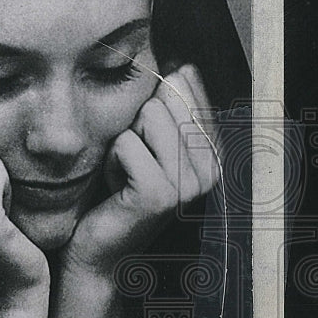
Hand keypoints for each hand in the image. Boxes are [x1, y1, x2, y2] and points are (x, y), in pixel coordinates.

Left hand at [60, 63, 217, 276]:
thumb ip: (170, 107)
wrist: (101, 251)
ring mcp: (190, 183)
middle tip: (134, 164)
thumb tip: (182, 66)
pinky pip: (125, 142)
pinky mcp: (161, 193)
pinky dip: (112, 161)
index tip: (149, 146)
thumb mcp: (150, 142)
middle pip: (166, 98)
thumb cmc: (121, 191)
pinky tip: (119, 188)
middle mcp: (212, 168)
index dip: (155, 103)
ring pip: (147, 116)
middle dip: (137, 125)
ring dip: (123, 143)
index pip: (190, 88)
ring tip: (127, 175)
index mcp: (216, 151)